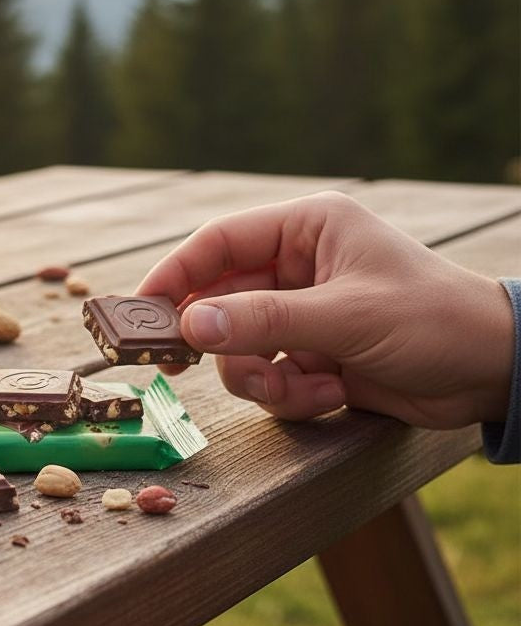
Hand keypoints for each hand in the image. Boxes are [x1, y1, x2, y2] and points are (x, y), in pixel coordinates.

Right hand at [137, 191, 512, 428]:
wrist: (494, 373)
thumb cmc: (432, 320)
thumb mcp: (345, 316)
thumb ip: (264, 320)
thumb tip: (190, 327)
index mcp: (306, 230)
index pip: (219, 243)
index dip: (175, 273)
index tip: (140, 310)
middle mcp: (297, 267)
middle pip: (221, 301)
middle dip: (219, 340)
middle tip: (179, 366)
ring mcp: (302, 314)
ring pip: (240, 348)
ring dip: (262, 378)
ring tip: (303, 389)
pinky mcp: (312, 355)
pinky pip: (269, 377)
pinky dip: (292, 395)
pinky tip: (332, 393)